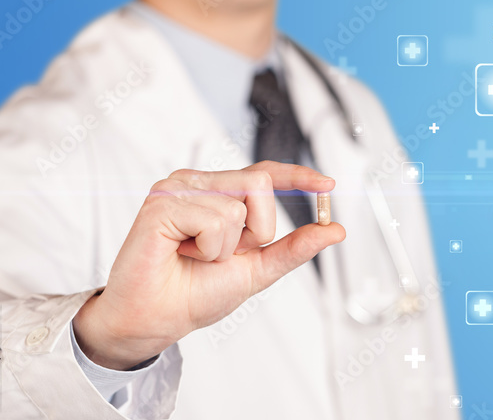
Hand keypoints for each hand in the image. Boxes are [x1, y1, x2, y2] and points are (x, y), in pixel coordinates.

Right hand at [73, 161, 344, 369]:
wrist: (157, 319)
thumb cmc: (196, 293)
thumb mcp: (259, 268)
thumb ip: (295, 248)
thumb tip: (336, 230)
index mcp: (220, 193)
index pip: (266, 173)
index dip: (298, 176)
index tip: (328, 185)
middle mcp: (200, 183)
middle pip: (260, 183)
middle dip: (256, 231)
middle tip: (222, 254)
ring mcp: (178, 188)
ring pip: (240, 205)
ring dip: (228, 246)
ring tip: (197, 255)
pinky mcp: (162, 202)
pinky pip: (214, 220)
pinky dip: (208, 248)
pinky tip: (182, 252)